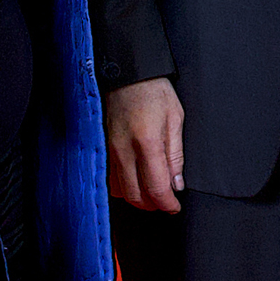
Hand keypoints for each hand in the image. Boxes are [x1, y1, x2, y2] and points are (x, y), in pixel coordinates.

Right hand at [106, 76, 183, 213]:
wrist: (127, 73)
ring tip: (152, 192)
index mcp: (147, 142)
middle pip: (136, 196)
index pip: (156, 188)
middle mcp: (124, 151)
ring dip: (138, 198)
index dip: (167, 204)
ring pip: (121, 192)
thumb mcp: (175, 118)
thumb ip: (176, 155)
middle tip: (166, 202)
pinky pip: (110, 180)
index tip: (175, 207)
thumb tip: (177, 184)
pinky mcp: (103, 149)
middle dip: (153, 206)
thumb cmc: (154, 91)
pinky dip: (123, 188)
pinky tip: (135, 181)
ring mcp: (110, 151)